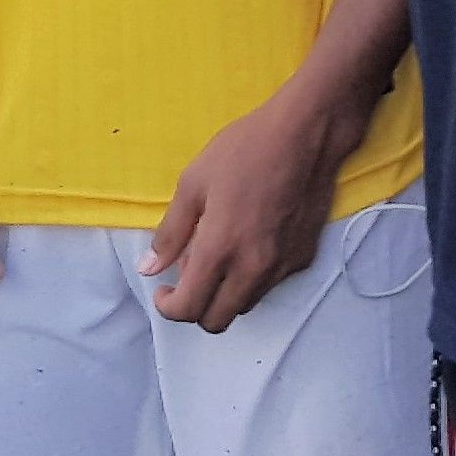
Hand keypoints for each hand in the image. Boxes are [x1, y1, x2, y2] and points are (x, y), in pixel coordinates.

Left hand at [143, 91, 349, 330]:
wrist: (307, 135)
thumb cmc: (244, 150)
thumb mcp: (193, 184)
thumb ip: (170, 233)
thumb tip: (149, 268)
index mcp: (219, 250)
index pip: (189, 309)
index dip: (169, 306)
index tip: (163, 289)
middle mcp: (252, 268)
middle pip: (218, 320)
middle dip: (195, 308)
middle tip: (188, 275)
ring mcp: (282, 267)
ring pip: (245, 305)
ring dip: (225, 294)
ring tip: (220, 253)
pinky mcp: (303, 258)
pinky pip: (269, 284)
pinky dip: (251, 277)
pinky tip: (249, 242)